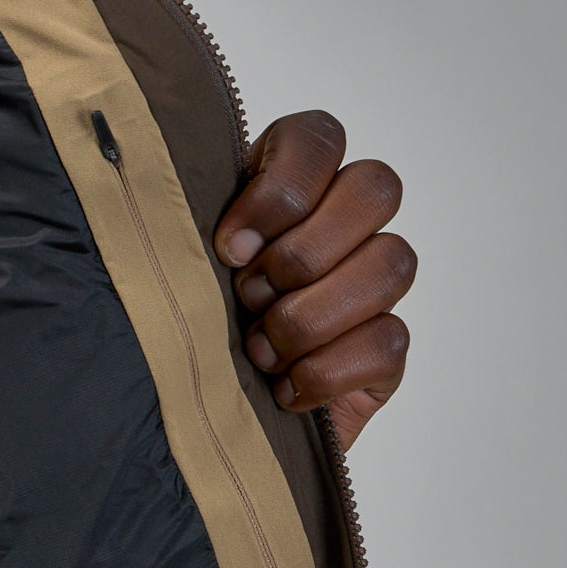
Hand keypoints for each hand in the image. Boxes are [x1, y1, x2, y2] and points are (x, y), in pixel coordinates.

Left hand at [214, 110, 414, 450]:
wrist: (195, 429)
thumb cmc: (180, 338)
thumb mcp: (174, 271)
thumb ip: (189, 224)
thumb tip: (205, 225)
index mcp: (287, 189)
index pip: (320, 138)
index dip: (282, 189)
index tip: (229, 249)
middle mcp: (341, 228)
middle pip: (376, 188)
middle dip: (304, 252)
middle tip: (248, 297)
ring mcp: (371, 289)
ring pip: (392, 262)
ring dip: (312, 313)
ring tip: (259, 350)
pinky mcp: (384, 353)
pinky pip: (388, 341)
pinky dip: (327, 370)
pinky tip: (284, 390)